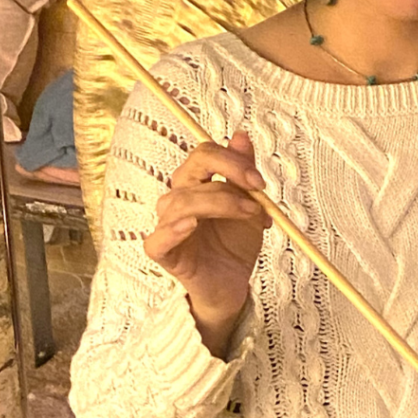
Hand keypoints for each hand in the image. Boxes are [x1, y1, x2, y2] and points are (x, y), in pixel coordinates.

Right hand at [144, 130, 270, 349]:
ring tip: (250, 216)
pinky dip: (173, 230)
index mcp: (195, 183)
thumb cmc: (235, 243)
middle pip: (192, 171)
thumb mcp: (249, 203)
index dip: (232, 161)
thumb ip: (243, 172)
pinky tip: (191, 224)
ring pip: (183, 201)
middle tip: (259, 194)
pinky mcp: (163, 253)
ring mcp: (167, 225)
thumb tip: (242, 135)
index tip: (260, 180)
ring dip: (222, 204)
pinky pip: (157, 239)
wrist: (233, 282)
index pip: (203, 154)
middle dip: (231, 178)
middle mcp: (177, 199)